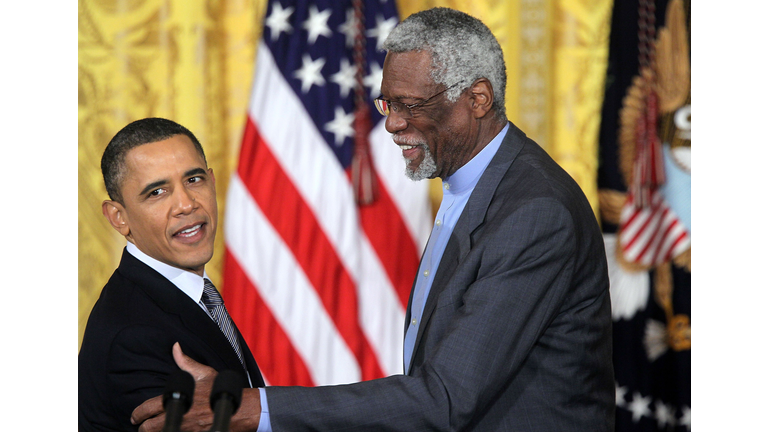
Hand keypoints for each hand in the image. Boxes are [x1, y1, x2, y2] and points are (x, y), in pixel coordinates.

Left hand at [131, 342, 261, 431]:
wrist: (239, 410)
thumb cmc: (221, 391)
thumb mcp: (204, 374)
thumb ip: (186, 362)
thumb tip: (175, 347)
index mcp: (177, 398)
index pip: (146, 409)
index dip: (137, 414)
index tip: (135, 416)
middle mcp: (178, 416)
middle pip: (147, 429)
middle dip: (143, 427)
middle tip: (143, 425)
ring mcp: (184, 430)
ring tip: (156, 429)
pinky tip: (171, 430)